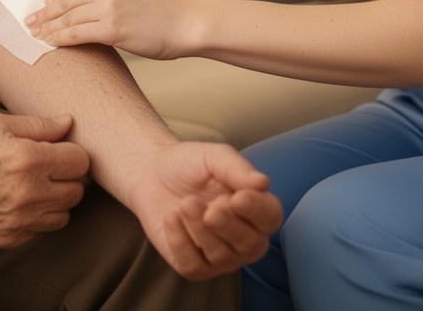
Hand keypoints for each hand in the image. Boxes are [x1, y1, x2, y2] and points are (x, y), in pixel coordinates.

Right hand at [0, 111, 89, 246]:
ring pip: (63, 215)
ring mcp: (19, 220)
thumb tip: (68, 123)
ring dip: (55, 200)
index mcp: (29, 159)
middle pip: (76, 191)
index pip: (79, 161)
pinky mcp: (7, 238)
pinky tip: (19, 200)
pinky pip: (40, 231)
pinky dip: (36, 217)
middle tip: (49, 165)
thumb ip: (40, 125)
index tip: (60, 149)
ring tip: (34, 184)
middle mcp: (29, 194)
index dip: (71, 152)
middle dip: (67, 176)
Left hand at [28, 0, 197, 58]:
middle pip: (65, 1)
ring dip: (47, 28)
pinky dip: (59, 39)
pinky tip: (49, 44)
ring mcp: (109, 6)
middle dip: (44, 14)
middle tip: (28, 23)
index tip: (41, 9)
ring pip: (67, 18)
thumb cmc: (162, 12)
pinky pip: (76, 34)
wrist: (187, 23)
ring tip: (34, 36)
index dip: (54, 1)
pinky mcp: (112, 28)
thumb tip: (80, 10)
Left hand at [125, 142, 282, 279]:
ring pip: (220, 256)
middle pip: (250, 244)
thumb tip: (263, 182)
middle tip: (209, 207)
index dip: (257, 211)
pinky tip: (171, 218)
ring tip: (184, 203)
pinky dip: (180, 241)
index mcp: (255, 208)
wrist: (151, 173)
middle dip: (228, 226)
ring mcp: (221, 256)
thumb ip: (237, 168)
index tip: (237, 197)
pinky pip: (193, 265)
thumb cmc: (190, 164)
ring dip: (200, 228)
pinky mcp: (194, 266)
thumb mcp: (213, 157)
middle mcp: (244, 237)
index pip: (270, 217)